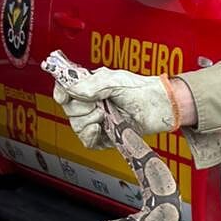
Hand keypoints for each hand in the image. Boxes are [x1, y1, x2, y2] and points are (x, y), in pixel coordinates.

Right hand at [53, 68, 178, 148]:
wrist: (159, 107)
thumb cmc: (142, 90)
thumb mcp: (114, 79)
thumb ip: (91, 84)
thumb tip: (73, 90)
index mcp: (90, 87)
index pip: (64, 91)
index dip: (61, 93)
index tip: (64, 95)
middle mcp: (91, 104)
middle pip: (69, 110)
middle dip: (82, 106)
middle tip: (99, 103)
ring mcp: (98, 121)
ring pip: (76, 126)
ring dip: (90, 120)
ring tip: (106, 114)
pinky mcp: (106, 136)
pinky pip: (88, 141)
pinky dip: (92, 136)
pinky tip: (101, 128)